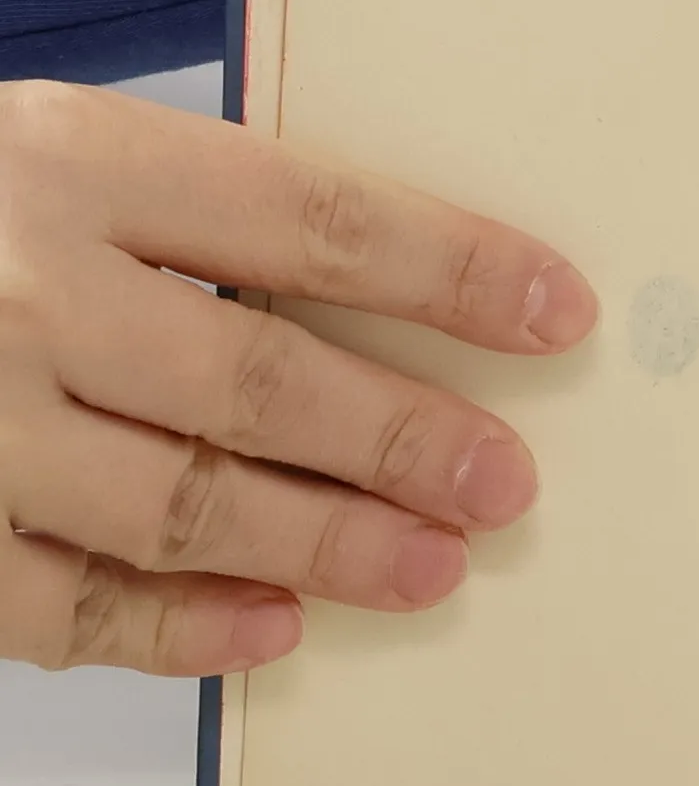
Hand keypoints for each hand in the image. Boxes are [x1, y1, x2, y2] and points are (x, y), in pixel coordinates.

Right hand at [0, 81, 597, 676]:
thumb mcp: (45, 155)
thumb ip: (188, 216)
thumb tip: (391, 299)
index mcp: (70, 159)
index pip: (312, 216)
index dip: (452, 268)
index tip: (558, 310)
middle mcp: (16, 285)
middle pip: (260, 377)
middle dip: (403, 438)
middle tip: (506, 484)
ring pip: (179, 504)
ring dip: (323, 544)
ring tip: (434, 570)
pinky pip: (64, 607)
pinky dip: (178, 628)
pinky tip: (273, 631)